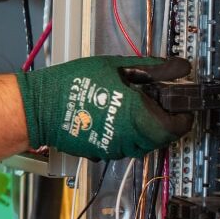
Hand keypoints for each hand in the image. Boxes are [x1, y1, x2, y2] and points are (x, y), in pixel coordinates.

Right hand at [15, 55, 193, 159]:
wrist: (38, 106)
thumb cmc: (70, 83)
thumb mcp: (112, 66)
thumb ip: (151, 68)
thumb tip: (178, 68)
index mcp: (138, 116)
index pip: (176, 126)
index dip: (181, 116)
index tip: (178, 104)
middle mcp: (129, 137)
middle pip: (160, 137)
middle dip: (161, 121)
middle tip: (151, 102)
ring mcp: (113, 148)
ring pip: (141, 143)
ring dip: (142, 129)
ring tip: (127, 109)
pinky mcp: (100, 152)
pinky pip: (121, 146)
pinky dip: (123, 134)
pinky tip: (108, 117)